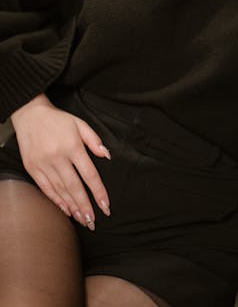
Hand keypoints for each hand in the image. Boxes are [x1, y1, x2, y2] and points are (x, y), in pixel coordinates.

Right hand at [10, 94, 110, 229]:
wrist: (30, 114)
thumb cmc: (58, 119)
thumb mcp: (80, 124)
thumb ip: (94, 140)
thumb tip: (106, 156)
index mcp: (72, 146)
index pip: (89, 174)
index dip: (98, 192)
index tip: (105, 206)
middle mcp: (58, 157)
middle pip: (75, 187)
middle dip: (85, 206)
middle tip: (93, 222)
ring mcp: (43, 164)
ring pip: (60, 191)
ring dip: (73, 207)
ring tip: (82, 220)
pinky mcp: (32, 168)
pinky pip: (46, 189)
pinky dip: (56, 201)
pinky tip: (65, 210)